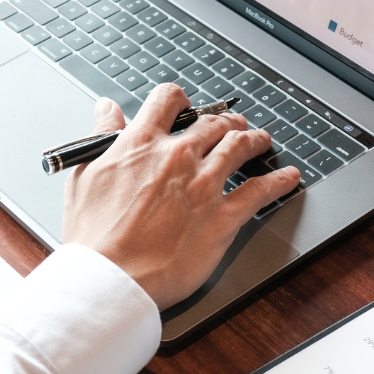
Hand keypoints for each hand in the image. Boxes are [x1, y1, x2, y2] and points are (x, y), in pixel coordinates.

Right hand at [61, 85, 299, 309]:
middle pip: (212, 122)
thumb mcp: (85, 174)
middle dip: (225, 120)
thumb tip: (106, 109)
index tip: (184, 103)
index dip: (178, 97)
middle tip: (231, 124)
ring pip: (239, 147)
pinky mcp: (223, 217)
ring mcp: (204, 185)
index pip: (167, 99)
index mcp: (140, 143)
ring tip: (260, 140)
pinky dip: (278, 181)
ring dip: (253, 139)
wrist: (110, 276)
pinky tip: (288, 177)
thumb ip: (102, 136)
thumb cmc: (93, 234)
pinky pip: (261, 191)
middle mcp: (177, 156)